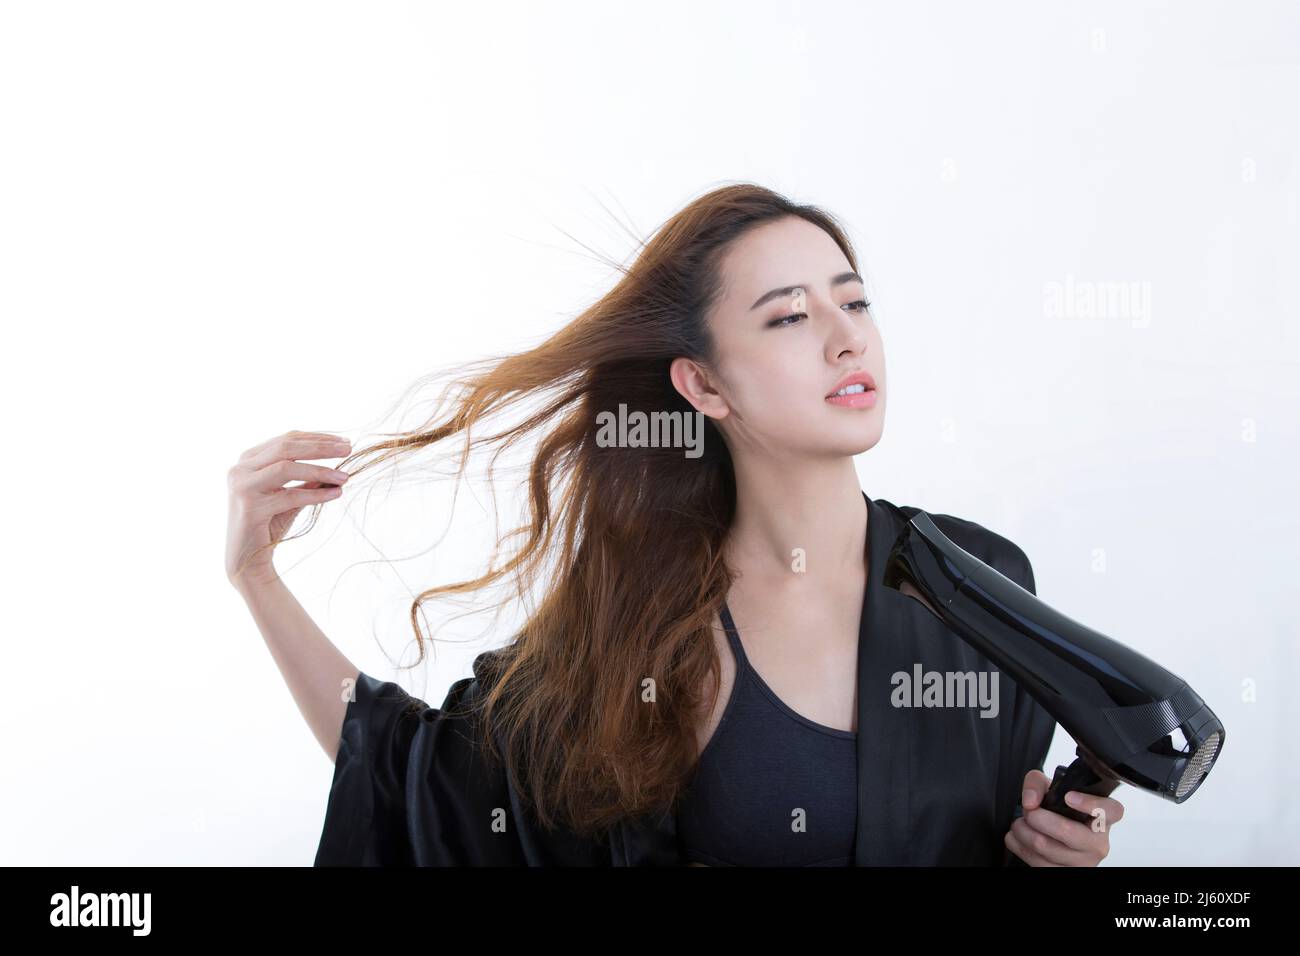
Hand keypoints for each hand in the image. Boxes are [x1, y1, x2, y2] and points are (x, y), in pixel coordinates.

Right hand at [226, 430, 352, 590]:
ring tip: (345, 476)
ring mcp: (242, 487)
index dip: (318, 438)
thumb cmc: (269, 523)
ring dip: (320, 470)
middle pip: (286, 447)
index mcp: (248, 460)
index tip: (344, 441)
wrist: (247, 558)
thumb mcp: (291, 495)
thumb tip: (340, 464)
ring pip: (286, 468)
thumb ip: (308, 478)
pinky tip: (336, 494)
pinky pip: (290, 496)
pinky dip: (316, 495)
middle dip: (321, 447)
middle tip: (349, 448)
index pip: (287, 439)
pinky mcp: (250, 508)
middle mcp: (240, 469)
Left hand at [1004, 768, 1124, 865]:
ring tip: (1021, 823)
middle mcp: (1097, 843)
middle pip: (1067, 831)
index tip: (1069, 797)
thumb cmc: (1059, 810)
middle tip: (1029, 811)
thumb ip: (1037, 784)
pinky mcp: (1065, 873)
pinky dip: (1019, 845)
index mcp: (1103, 818)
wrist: (1054, 833)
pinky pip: (1036, 862)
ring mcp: (1083, 862)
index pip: (1111, 811)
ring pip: (1045, 846)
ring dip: (1022, 831)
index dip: (1091, 804)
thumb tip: (1030, 802)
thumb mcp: (1050, 788)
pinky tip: (1019, 836)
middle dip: (1037, 817)